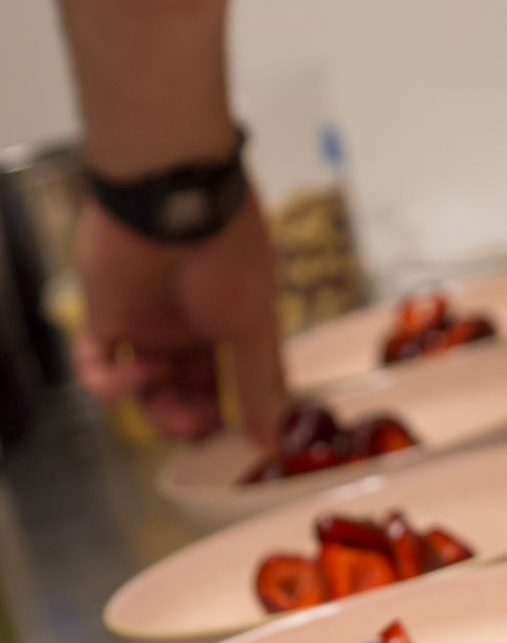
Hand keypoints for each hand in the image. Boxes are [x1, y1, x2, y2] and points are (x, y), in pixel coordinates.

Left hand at [73, 185, 286, 444]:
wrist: (173, 202)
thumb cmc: (227, 254)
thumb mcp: (254, 324)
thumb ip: (258, 382)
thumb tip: (274, 439)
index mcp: (226, 325)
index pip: (226, 383)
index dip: (229, 415)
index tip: (236, 440)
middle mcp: (184, 327)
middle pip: (183, 392)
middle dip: (192, 419)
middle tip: (200, 433)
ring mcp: (143, 324)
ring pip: (142, 389)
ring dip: (156, 410)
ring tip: (173, 416)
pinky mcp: (103, 319)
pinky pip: (96, 366)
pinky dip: (112, 384)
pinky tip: (138, 374)